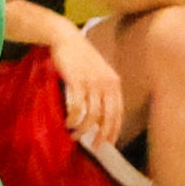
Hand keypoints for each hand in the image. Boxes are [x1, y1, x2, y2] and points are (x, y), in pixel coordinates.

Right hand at [49, 29, 123, 148]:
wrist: (67, 39)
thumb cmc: (80, 57)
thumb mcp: (98, 73)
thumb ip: (102, 90)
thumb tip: (99, 114)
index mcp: (114, 83)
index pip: (118, 112)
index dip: (113, 129)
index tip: (107, 142)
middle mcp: (106, 84)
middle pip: (107, 116)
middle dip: (102, 134)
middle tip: (95, 146)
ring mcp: (92, 83)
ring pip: (91, 114)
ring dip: (83, 128)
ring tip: (74, 135)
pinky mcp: (77, 81)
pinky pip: (77, 107)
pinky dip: (73, 118)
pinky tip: (68, 122)